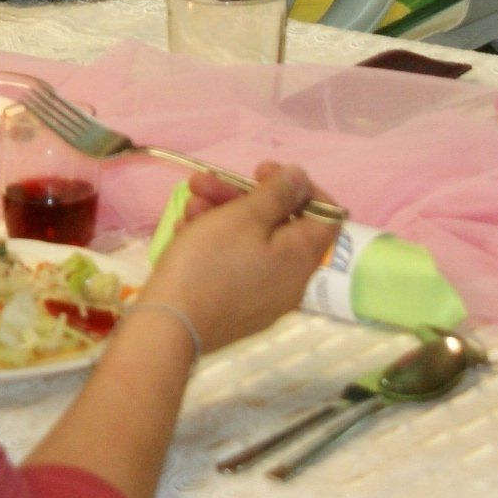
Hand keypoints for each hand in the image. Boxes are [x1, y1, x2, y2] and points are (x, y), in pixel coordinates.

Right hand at [142, 162, 337, 354]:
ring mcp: (265, 297)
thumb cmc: (209, 263)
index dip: (297, 186)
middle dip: (241, 197)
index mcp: (302, 256)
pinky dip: (215, 244)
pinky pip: (237, 265)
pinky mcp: (239, 308)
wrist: (172, 324)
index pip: (325, 213)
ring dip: (221, 216)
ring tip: (188, 207)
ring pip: (252, 243)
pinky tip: (184, 233)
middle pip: (279, 225)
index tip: (260, 172)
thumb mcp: (242, 217)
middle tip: (204, 184)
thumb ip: (277, 194)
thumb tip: (302, 178)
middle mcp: (292, 279)